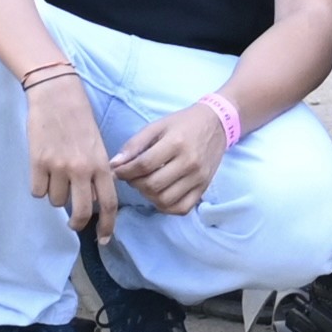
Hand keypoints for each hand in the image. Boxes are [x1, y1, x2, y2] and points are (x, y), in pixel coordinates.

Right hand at [21, 71, 135, 231]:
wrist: (57, 95)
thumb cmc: (80, 119)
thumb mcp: (97, 145)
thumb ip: (98, 172)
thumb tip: (95, 201)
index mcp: (101, 164)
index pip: (109, 203)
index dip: (108, 226)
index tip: (104, 239)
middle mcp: (82, 169)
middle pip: (82, 212)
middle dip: (77, 223)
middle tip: (73, 224)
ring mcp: (59, 167)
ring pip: (56, 202)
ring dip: (55, 195)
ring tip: (56, 173)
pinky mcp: (38, 163)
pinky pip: (38, 192)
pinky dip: (39, 185)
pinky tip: (42, 168)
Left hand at [111, 94, 236, 215]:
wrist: (217, 124)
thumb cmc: (184, 123)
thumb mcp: (158, 126)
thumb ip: (134, 144)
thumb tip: (114, 164)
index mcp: (176, 142)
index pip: (144, 165)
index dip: (125, 171)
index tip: (118, 171)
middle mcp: (189, 162)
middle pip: (153, 185)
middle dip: (135, 184)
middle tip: (132, 177)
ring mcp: (198, 178)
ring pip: (164, 200)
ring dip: (148, 196)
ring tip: (145, 184)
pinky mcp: (203, 188)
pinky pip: (181, 208)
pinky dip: (166, 206)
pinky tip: (160, 194)